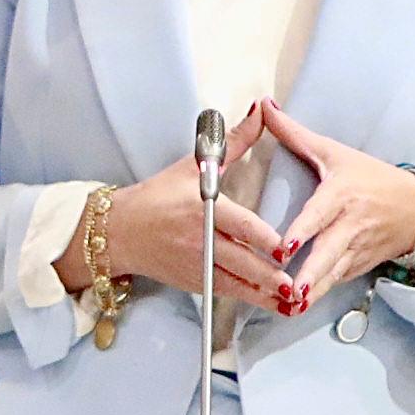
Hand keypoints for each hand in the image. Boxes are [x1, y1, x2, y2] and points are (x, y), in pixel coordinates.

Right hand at [61, 108, 296, 317]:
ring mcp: (196, 264)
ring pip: (236, 283)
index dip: (262, 239)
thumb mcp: (195, 163)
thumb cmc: (159, 195)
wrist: (120, 231)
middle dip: (268, 274)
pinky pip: (226, 292)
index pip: (238, 224)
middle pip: (240, 260)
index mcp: (202, 208)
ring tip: (290, 300)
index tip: (283, 248)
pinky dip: (249, 298)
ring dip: (263, 293)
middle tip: (294, 283)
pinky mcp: (193, 282)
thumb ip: (234, 140)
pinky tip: (270, 303)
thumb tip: (262, 110)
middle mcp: (199, 239)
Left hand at [258, 103, 414, 309]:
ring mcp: (357, 247)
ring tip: (290, 307)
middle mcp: (351, 223)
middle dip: (310, 272)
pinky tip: (298, 308)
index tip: (283, 247)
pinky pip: (338, 280)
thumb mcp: (334, 151)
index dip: (302, 231)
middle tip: (289, 289)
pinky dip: (319, 294)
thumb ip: (294, 133)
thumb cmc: (369, 176)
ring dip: (312, 291)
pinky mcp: (360, 265)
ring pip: (333, 272)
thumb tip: (264, 107)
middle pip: (329, 251)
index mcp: (342, 193)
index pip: (320, 213)